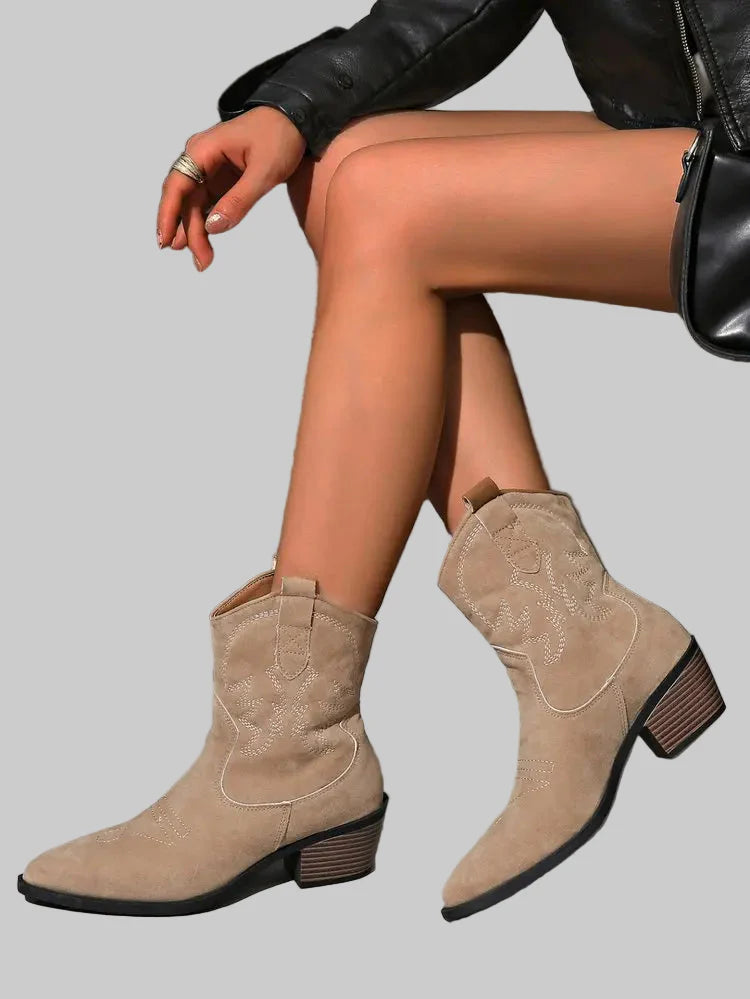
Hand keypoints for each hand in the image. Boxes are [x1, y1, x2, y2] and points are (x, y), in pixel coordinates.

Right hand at [157, 106, 305, 270]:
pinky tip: (204, 243)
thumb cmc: (280, 137)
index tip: (165, 241)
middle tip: (200, 262)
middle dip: (187, 232)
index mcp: (203, 149)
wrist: (295, 120)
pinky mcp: (221, 180)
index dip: (168, 214)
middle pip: (184, 200)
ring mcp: (209, 170)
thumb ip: (239, 200)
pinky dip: (205, 224)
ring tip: (202, 261)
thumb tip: (212, 228)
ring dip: (195, 232)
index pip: (177, 185)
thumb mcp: (265, 171)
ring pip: (193, 205)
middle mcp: (200, 158)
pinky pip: (206, 204)